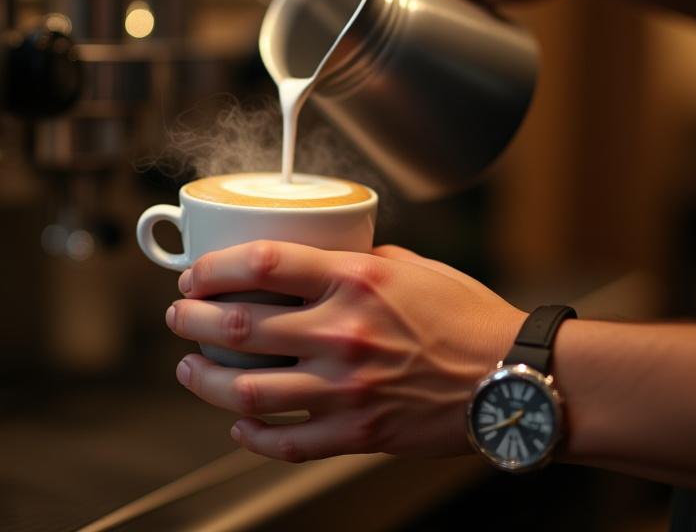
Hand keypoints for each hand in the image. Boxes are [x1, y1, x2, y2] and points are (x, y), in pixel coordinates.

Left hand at [164, 241, 525, 461]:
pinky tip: (238, 425)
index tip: (195, 274)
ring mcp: (347, 388)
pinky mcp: (358, 433)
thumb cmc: (471, 319)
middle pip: (239, 325)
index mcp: (358, 281)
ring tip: (189, 370)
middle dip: (192, 321)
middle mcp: (344, 332)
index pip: (263, 263)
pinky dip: (252, 436)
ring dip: (205, 379)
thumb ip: (361, 259)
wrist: (515, 379)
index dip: (215, 268)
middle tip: (179, 318)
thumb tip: (322, 254)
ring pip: (247, 389)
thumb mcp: (415, 267)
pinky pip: (287, 442)